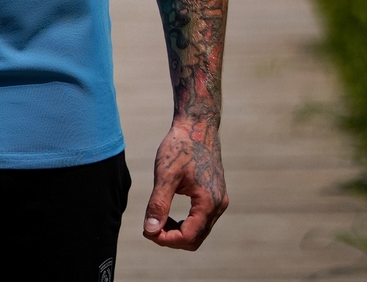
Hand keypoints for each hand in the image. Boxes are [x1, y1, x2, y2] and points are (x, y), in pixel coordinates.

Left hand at [142, 117, 227, 249]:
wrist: (197, 126)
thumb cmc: (180, 147)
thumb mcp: (165, 174)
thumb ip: (158, 204)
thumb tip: (150, 230)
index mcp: (208, 202)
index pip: (189, 237)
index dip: (166, 240)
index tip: (147, 231)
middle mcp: (218, 205)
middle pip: (195, 238)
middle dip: (172, 238)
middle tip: (150, 228)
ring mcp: (219, 201)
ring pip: (200, 231)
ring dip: (178, 232)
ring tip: (157, 221)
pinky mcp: (216, 195)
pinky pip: (202, 220)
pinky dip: (186, 223)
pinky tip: (169, 213)